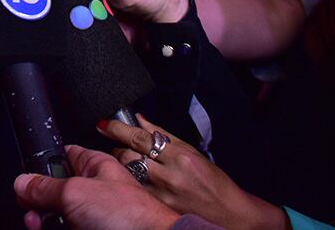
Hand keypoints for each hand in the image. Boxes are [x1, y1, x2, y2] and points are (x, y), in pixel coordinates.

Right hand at [13, 144, 180, 229]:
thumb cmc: (130, 216)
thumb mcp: (76, 192)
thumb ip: (45, 187)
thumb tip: (23, 182)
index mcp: (95, 167)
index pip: (62, 157)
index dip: (41, 167)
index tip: (25, 182)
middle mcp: (95, 191)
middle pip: (56, 193)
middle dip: (38, 203)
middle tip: (32, 213)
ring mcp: (95, 216)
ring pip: (60, 217)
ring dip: (44, 222)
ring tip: (39, 226)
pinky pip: (68, 229)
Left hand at [101, 116, 285, 229]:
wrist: (229, 214)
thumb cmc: (214, 183)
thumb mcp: (192, 152)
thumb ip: (164, 135)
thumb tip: (140, 120)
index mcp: (179, 156)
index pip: (140, 138)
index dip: (118, 129)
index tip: (105, 124)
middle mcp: (169, 175)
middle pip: (129, 156)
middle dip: (117, 147)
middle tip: (115, 144)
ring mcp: (162, 194)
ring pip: (129, 173)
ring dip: (122, 165)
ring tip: (126, 161)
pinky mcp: (159, 208)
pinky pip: (136, 190)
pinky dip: (131, 181)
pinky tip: (134, 179)